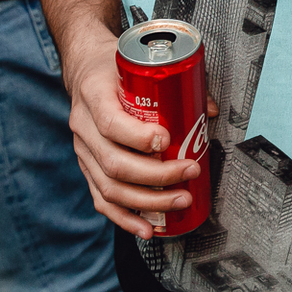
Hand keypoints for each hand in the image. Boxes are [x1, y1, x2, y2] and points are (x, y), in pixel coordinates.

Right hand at [64, 45, 204, 238]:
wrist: (85, 70)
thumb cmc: (115, 67)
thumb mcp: (139, 63)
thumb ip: (176, 82)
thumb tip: (209, 111)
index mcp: (93, 95)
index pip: (110, 122)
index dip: (138, 136)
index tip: (167, 139)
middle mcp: (83, 126)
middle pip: (114, 162)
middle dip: (156, 175)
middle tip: (189, 171)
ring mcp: (83, 151)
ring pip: (109, 187)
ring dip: (147, 200)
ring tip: (179, 200)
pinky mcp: (87, 168)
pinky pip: (102, 200)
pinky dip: (125, 218)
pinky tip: (146, 229)